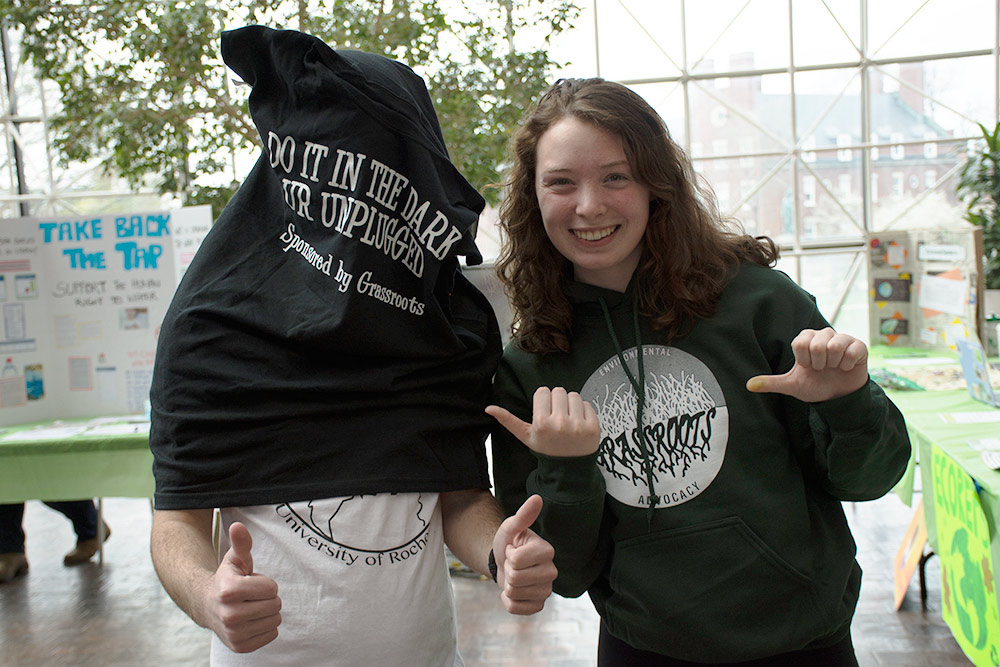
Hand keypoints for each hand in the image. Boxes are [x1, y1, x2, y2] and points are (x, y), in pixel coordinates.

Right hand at [206, 522, 281, 652]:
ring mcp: (233, 634)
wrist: (208, 605)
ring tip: (250, 606)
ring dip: (267, 612)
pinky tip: (251, 620)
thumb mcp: (235, 558)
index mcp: (228, 590)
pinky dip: (266, 626)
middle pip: (275, 604)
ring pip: (275, 620)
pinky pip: (272, 634)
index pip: (272, 588)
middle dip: (268, 597)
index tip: (251, 582)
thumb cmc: (228, 578)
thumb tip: (237, 526)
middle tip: (251, 596)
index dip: (265, 583)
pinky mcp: (239, 647)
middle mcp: (228, 615)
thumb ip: (241, 543)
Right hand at [486, 386, 600, 456]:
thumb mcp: (526, 436)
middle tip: (557, 417)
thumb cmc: (546, 449)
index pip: (543, 391)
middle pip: (558, 390)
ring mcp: (578, 425)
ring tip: (568, 420)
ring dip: (571, 405)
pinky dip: (584, 411)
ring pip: (574, 395)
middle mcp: (560, 423)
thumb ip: (508, 420)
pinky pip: (588, 404)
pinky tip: (579, 424)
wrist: (569, 470)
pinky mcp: (593, 427)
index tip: (545, 413)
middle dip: (557, 401)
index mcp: (541, 423)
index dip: (543, 401)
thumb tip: (488, 408)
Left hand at [491, 494, 556, 614]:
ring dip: (507, 584)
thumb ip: (523, 515)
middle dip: (507, 570)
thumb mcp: (511, 527)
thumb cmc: (509, 543)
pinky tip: (514, 590)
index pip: (517, 560)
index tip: (514, 549)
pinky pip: (515, 608)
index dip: (508, 554)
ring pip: (514, 593)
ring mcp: (546, 590)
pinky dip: (508, 600)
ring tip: (514, 574)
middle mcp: (552, 571)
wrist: (504, 562)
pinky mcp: (539, 605)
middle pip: (515, 577)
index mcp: (547, 551)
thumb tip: (537, 498)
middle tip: (512, 564)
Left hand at [746, 327, 868, 402]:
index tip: (808, 367)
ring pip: (835, 346)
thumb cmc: (814, 386)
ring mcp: (842, 338)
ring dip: (834, 363)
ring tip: (834, 367)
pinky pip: (852, 350)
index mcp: (805, 339)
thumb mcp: (792, 385)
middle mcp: (823, 335)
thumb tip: (748, 386)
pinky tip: (846, 367)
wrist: (838, 396)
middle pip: (817, 345)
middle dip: (819, 363)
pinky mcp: (858, 345)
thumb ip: (771, 383)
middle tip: (822, 368)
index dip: (804, 360)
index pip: (800, 343)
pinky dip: (848, 364)